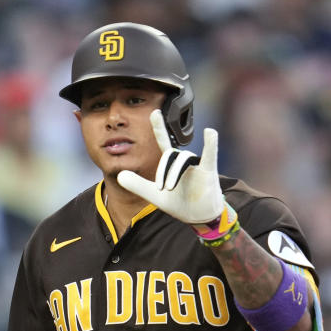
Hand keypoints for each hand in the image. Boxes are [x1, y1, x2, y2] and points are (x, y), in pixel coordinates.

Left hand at [117, 110, 223, 224]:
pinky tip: (210, 132)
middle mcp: (185, 161)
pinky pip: (210, 154)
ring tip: (170, 189)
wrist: (198, 218)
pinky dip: (211, 143)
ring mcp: (197, 165)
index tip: (155, 112)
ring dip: (174, 173)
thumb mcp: (154, 195)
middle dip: (163, 171)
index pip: (164, 142)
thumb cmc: (179, 203)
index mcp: (172, 164)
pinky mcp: (209, 172)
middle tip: (161, 189)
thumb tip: (119, 175)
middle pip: (171, 155)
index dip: (159, 127)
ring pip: (183, 159)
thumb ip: (137, 185)